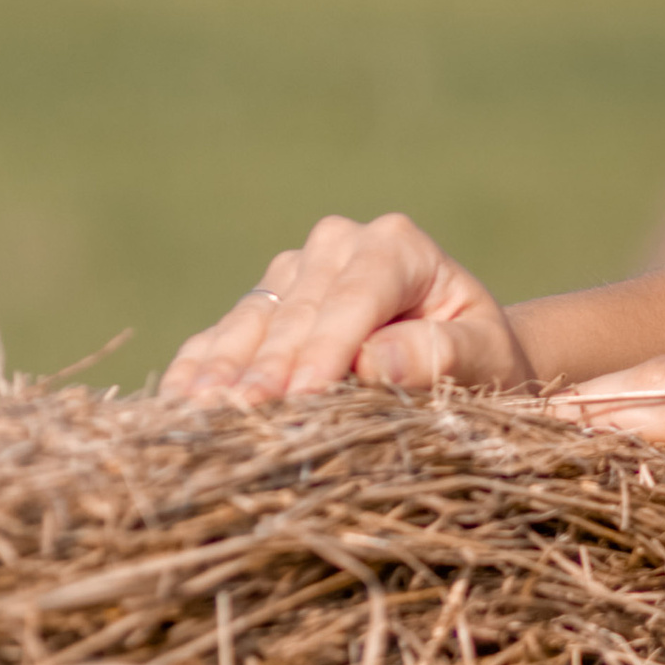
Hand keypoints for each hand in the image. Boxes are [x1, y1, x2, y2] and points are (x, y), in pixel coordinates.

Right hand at [162, 214, 534, 403]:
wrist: (465, 357)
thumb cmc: (485, 360)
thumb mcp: (485, 359)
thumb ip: (441, 354)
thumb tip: (376, 362)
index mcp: (396, 246)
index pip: (353, 299)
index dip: (326, 349)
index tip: (304, 394)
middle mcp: (338, 245)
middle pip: (298, 312)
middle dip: (271, 369)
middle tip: (241, 419)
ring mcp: (294, 269)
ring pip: (254, 321)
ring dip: (224, 370)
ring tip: (196, 415)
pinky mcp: (265, 300)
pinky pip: (225, 333)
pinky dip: (203, 367)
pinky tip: (178, 402)